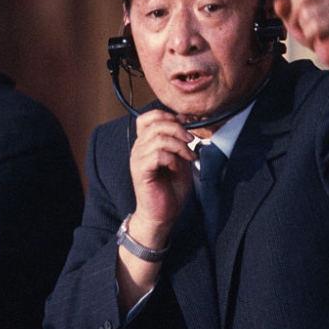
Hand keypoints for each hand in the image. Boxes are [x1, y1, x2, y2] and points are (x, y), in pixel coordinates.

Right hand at [127, 109, 196, 247]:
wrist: (162, 214)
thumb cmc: (170, 189)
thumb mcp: (180, 160)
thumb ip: (179, 142)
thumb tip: (184, 124)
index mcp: (146, 143)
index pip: (147, 118)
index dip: (166, 115)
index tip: (183, 123)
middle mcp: (139, 148)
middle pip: (155, 124)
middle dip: (178, 129)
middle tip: (191, 141)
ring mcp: (138, 159)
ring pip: (158, 138)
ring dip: (178, 145)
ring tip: (188, 157)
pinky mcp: (141, 171)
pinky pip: (157, 155)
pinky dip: (172, 158)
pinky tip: (177, 167)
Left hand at [274, 0, 328, 68]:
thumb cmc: (316, 34)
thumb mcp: (293, 22)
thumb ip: (283, 10)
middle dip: (296, 17)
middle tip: (307, 27)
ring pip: (305, 14)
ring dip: (305, 29)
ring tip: (317, 33)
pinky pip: (314, 28)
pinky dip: (312, 37)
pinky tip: (322, 38)